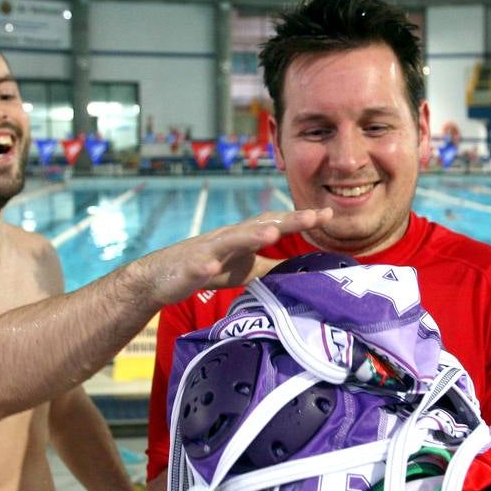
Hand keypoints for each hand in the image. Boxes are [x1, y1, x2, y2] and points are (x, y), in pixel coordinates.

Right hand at [139, 208, 331, 306]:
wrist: (162, 275)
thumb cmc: (208, 267)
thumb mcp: (246, 268)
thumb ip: (272, 266)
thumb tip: (302, 269)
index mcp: (245, 238)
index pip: (277, 224)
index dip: (301, 219)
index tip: (328, 214)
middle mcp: (229, 238)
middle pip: (260, 225)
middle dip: (286, 221)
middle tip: (313, 217)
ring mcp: (208, 251)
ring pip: (231, 240)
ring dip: (250, 236)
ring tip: (271, 233)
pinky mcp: (189, 267)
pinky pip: (196, 266)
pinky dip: (204, 266)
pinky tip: (211, 267)